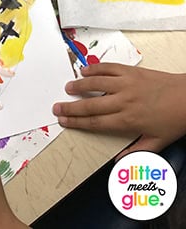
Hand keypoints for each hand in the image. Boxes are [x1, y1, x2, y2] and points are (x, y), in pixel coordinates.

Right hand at [53, 63, 185, 156]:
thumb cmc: (174, 120)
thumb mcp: (157, 142)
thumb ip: (136, 151)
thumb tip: (118, 162)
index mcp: (127, 120)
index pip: (95, 122)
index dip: (76, 122)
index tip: (64, 121)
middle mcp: (123, 101)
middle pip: (90, 105)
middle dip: (71, 107)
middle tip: (56, 107)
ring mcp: (126, 84)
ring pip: (96, 83)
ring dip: (80, 85)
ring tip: (68, 87)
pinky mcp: (131, 71)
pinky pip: (108, 68)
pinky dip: (95, 68)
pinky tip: (85, 70)